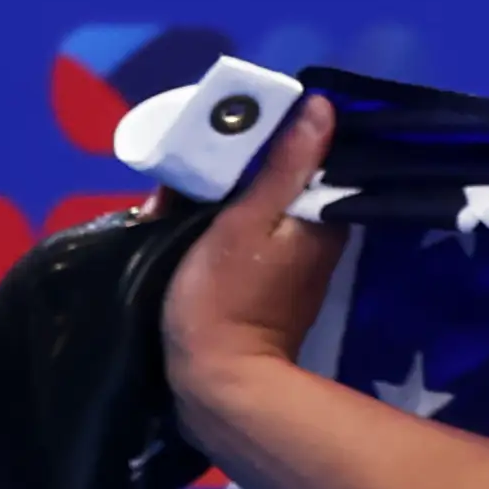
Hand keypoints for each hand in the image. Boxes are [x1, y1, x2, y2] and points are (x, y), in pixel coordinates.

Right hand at [161, 95, 348, 423]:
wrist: (217, 381)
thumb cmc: (227, 298)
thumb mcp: (249, 221)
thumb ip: (283, 166)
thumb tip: (321, 108)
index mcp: (321, 217)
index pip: (303, 154)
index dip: (261, 134)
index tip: (218, 131)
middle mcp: (313, 234)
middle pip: (270, 175)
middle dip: (225, 166)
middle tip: (182, 174)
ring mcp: (287, 257)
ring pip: (248, 200)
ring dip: (208, 193)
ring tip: (167, 200)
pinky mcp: (259, 276)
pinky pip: (235, 229)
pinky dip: (206, 221)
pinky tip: (170, 221)